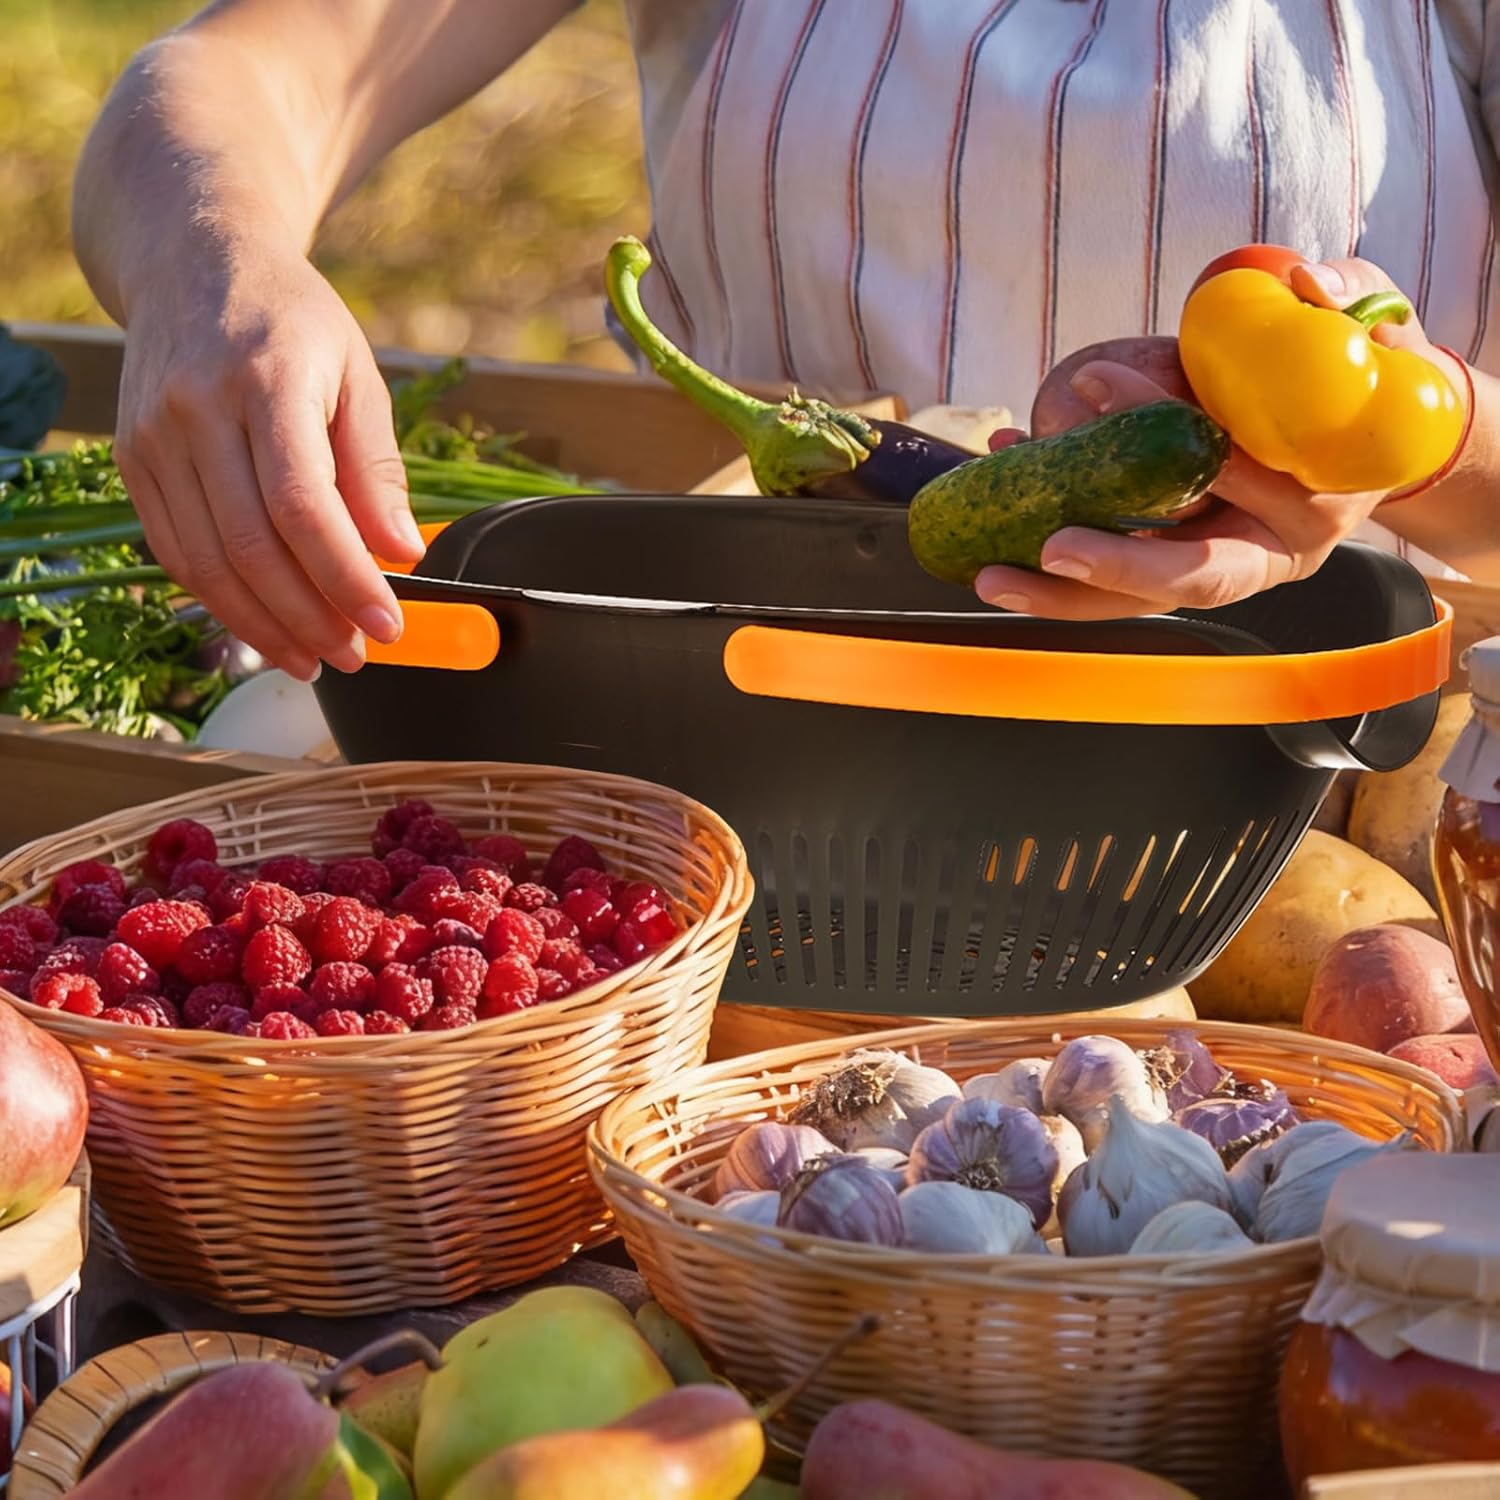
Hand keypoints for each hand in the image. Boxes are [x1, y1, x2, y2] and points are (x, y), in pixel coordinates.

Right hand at [112, 249, 424, 679]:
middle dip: (311, 618)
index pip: (304, 507)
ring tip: (316, 658)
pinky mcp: (131, 460)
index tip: (388, 624)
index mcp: (266, 381)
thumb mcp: (358, 375)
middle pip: (253, 546)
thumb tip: (403, 552)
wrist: (190, 263)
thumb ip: (377, 467)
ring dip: (266, 626)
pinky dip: (223, 602)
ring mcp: (153, 436)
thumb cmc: (292, 321)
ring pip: (208, 562)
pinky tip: (267, 626)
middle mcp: (197, 409)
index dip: (346, 579)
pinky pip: (176, 552)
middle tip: (356, 654)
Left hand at [973, 259, 1466, 619]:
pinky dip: (1053, 555)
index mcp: (1320, 500)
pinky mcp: (1178, 570)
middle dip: (1115, 565)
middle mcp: (1273, 551)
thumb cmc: (1371, 377)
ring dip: (1062, 594)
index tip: (1094, 383)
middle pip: (1187, 574)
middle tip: (1046, 549)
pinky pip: (1112, 577)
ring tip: (989, 576)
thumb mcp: (1378, 328)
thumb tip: (1311, 282)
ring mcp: (1223, 567)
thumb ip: (1353, 301)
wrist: (1374, 436)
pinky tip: (995, 520)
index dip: (1165, 427)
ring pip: (1140, 599)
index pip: (1239, 476)